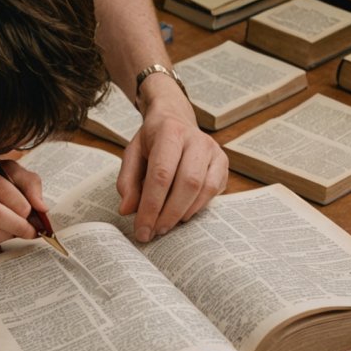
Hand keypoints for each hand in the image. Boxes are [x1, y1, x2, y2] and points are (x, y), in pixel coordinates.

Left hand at [117, 76, 227, 241]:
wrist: (175, 118)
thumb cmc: (152, 140)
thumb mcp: (132, 154)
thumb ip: (127, 181)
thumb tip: (127, 210)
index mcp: (169, 132)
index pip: (161, 174)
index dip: (151, 206)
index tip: (142, 230)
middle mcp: (196, 139)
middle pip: (187, 183)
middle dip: (169, 214)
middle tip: (154, 232)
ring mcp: (213, 150)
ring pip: (203, 188)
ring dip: (183, 213)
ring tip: (165, 226)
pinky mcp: (223, 162)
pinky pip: (214, 190)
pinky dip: (197, 207)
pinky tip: (182, 215)